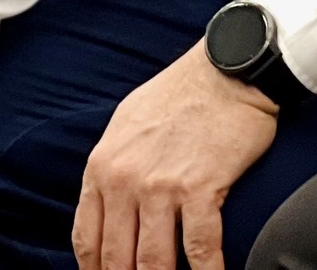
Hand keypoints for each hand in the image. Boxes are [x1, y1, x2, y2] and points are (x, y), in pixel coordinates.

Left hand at [75, 40, 278, 269]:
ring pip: (153, 261)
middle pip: (117, 258)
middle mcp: (125, 180)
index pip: (87, 239)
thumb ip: (114, 165)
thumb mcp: (127, 123)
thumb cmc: (183, 91)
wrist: (229, 67)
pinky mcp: (201, 187)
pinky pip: (199, 246)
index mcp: (103, 166)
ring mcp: (161, 186)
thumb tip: (112, 202)